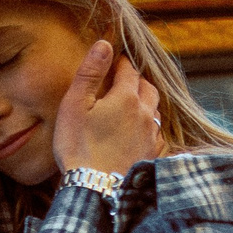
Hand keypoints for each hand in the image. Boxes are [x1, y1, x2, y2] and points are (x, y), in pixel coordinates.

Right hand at [50, 41, 161, 177]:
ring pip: (154, 109)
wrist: (96, 189)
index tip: (113, 61)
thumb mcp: (75, 106)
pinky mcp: (153, 153)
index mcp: (125, 97)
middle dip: (136, 80)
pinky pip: (157, 132)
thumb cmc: (78, 147)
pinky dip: (149, 125)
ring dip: (145, 101)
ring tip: (132, 104)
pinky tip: (140, 131)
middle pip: (147, 87)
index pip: (128, 70)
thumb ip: (90, 73)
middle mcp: (144, 112)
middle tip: (123, 81)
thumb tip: (104, 43)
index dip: (119, 63)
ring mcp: (152, 134)